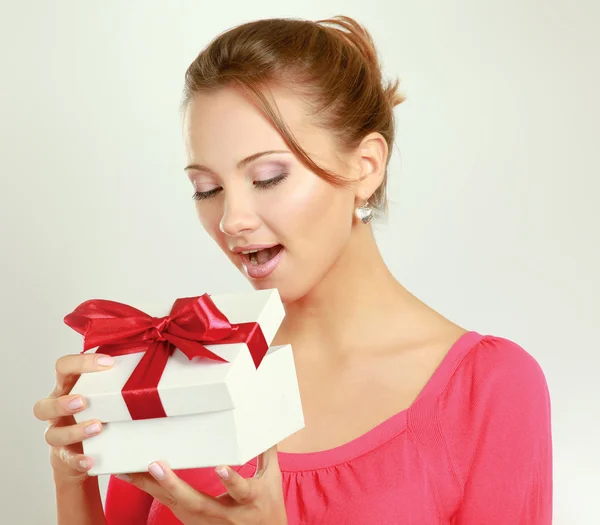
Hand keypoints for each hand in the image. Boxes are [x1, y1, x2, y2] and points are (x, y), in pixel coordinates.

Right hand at [33, 353, 114, 483]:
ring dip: (74, 431)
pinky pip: (66, 459)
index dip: (81, 362)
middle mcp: (56, 412)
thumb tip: (152, 363)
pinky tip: (90, 460)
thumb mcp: (104, 392)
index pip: (63, 367)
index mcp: (67, 388)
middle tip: (84, 401)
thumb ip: (117, 378)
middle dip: (62, 403)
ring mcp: (57, 434)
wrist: (83, 449)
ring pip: (52, 435)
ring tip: (97, 427)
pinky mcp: (63, 456)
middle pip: (42, 406)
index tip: (108, 362)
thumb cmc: (98, 409)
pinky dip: (78, 460)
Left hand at [118, 445, 287, 524]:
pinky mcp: (194, 523)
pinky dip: (152, 491)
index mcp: (250, 500)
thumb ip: (266, 451)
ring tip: (131, 470)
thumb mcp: (272, 479)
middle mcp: (227, 515)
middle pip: (198, 504)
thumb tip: (265, 423)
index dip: (231, 481)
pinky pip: (170, 506)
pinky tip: (135, 477)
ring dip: (152, 488)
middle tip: (155, 465)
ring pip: (177, 507)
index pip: (241, 491)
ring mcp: (208, 523)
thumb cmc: (269, 506)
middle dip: (174, 485)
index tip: (220, 467)